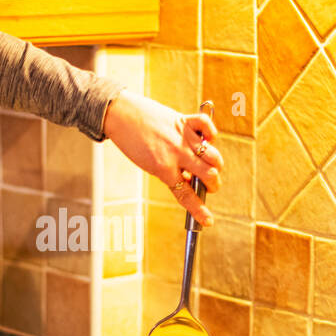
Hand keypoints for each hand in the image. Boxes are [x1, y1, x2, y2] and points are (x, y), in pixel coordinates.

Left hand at [102, 89, 222, 226]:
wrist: (119, 114)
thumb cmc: (131, 141)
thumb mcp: (149, 164)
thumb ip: (170, 173)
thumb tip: (190, 180)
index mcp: (162, 168)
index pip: (186, 194)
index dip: (199, 210)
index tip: (208, 221)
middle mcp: (175, 153)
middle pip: (207, 175)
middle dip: (213, 185)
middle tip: (210, 185)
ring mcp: (182, 136)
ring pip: (212, 155)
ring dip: (217, 164)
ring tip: (211, 165)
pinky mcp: (184, 120)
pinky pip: (206, 126)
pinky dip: (211, 133)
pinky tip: (208, 139)